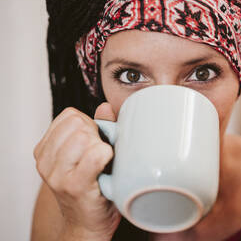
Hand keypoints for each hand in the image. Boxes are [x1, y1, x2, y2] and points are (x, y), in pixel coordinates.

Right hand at [33, 103, 120, 240]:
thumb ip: (96, 128)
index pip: (70, 116)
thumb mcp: (87, 153)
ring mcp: (58, 174)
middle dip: (95, 135)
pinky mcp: (75, 185)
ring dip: (101, 146)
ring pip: (85, 137)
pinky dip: (106, 156)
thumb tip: (106, 107)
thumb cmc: (91, 186)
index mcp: (45, 149)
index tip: (94, 142)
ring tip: (102, 162)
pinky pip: (95, 155)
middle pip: (78, 125)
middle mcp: (46, 161)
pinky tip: (107, 165)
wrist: (87, 223)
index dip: (89, 125)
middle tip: (99, 154)